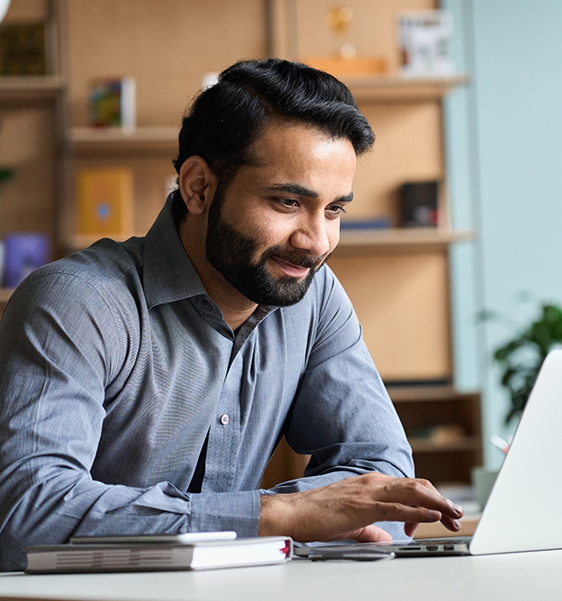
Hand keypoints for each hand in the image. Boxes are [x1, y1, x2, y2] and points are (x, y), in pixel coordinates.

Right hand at [258, 472, 462, 541]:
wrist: (294, 513)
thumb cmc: (318, 516)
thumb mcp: (352, 523)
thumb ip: (372, 529)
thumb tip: (387, 538)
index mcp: (371, 484)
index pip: (408, 487)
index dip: (428, 500)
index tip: (439, 517)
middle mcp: (373, 482)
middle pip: (417, 486)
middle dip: (440, 500)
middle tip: (456, 514)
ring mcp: (369, 491)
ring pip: (412, 492)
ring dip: (437, 503)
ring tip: (454, 513)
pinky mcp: (364, 506)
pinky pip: (398, 506)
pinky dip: (420, 510)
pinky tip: (434, 516)